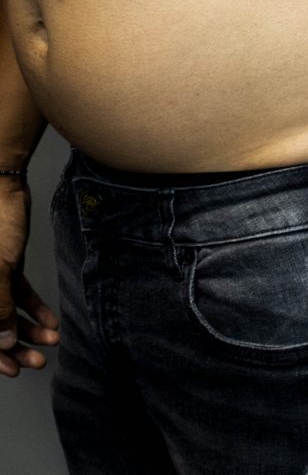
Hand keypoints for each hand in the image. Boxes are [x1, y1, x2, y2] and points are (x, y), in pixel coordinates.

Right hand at [0, 180, 59, 376]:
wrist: (3, 188)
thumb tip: (2, 345)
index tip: (13, 370)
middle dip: (12, 348)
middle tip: (37, 362)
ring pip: (4, 313)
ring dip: (26, 329)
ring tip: (51, 341)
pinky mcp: (3, 267)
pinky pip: (15, 294)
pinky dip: (32, 308)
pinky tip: (51, 322)